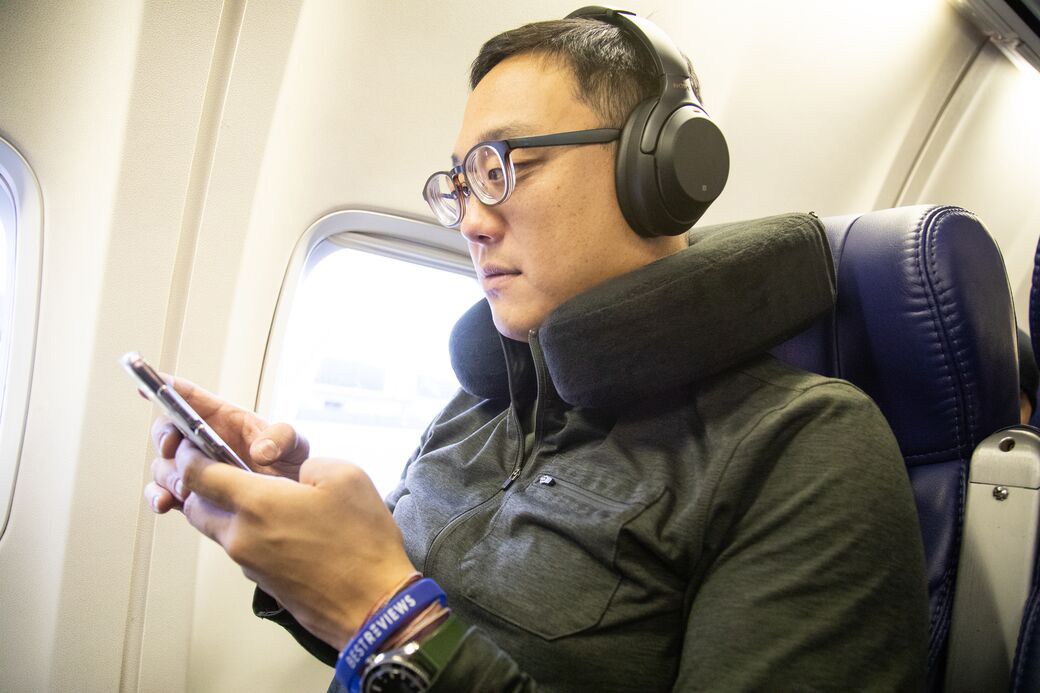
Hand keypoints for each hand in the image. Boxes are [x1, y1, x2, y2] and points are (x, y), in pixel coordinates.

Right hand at [144, 376, 308, 513]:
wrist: (291, 507)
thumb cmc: (291, 466)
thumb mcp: (296, 444)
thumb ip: (283, 438)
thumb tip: (261, 451)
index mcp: (224, 418)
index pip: (190, 396)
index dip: (168, 386)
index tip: (154, 383)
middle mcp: (202, 441)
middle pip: (167, 430)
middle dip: (164, 436)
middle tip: (174, 448)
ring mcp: (194, 467)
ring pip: (162, 465)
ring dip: (167, 474)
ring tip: (185, 486)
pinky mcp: (190, 494)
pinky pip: (162, 493)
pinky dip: (157, 497)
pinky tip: (166, 503)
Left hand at [172, 440, 415, 649]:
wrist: (374, 606)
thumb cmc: (362, 544)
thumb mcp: (345, 477)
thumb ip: (308, 462)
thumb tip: (294, 472)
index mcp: (257, 504)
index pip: (197, 475)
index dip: (188, 454)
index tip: (192, 443)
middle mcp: (242, 536)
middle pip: (195, 506)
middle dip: (200, 484)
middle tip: (222, 467)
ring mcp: (250, 565)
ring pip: (216, 529)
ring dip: (225, 509)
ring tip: (261, 495)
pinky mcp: (262, 583)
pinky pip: (241, 550)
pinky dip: (248, 533)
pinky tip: (283, 526)